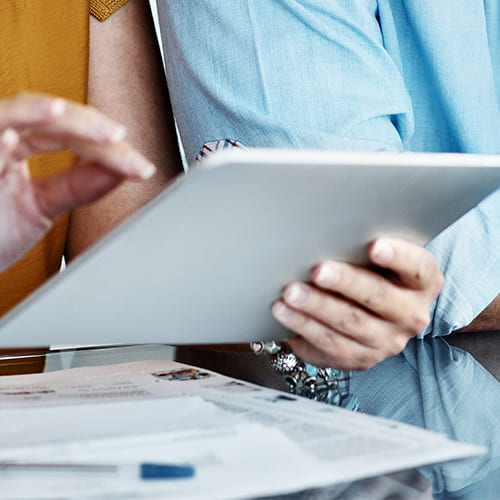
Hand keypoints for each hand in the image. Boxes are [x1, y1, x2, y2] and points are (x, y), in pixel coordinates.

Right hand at [0, 93, 155, 271]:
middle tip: (126, 148)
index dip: (107, 149)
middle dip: (92, 131)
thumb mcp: (41, 206)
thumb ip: (78, 186)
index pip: (71, 135)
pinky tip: (12, 139)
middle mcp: (0, 137)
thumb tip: (122, 171)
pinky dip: (0, 134)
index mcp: (19, 144)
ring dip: (49, 116)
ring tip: (88, 126)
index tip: (140, 167)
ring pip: (14, 114)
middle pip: (52, 120)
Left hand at [271, 238, 443, 369]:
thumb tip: (326, 230)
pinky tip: (283, 311)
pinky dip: (303, 325)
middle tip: (318, 270)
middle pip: (378, 296)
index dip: (398, 256)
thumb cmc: (370, 274)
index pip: (417, 267)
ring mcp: (387, 341)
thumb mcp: (376, 260)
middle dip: (345, 281)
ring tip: (291, 291)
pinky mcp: (360, 358)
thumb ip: (362, 246)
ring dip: (317, 306)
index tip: (374, 245)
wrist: (369, 316)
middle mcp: (410, 314)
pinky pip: (329, 343)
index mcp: (422, 282)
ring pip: (350, 322)